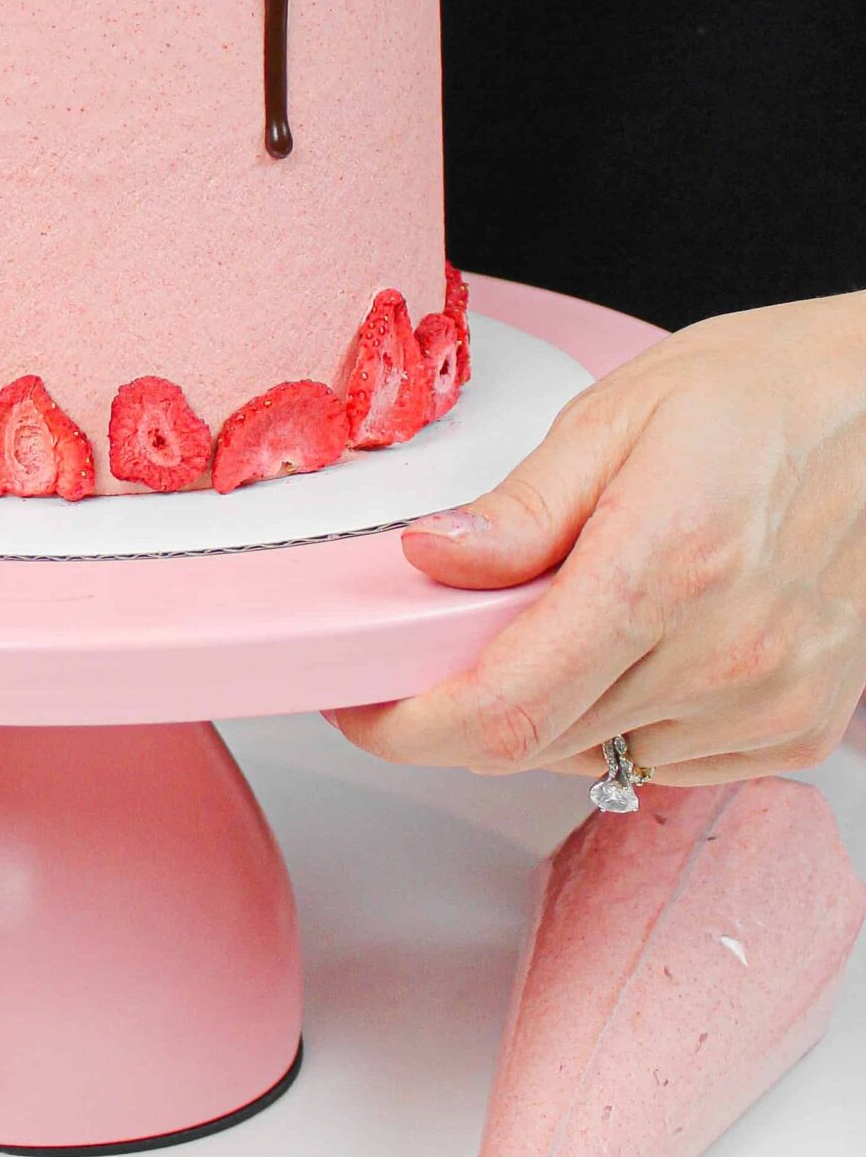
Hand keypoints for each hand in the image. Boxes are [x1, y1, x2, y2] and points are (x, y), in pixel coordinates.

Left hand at [330, 295, 865, 785]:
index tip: (359, 709)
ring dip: (545, 712)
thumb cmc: (766, 393)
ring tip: (562, 614)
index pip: (504, 705)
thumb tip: (430, 561)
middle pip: (536, 742)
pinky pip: (667, 762)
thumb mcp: (616, 412)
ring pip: (598, 758)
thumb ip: (519, 508)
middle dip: (460, 708)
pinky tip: (634, 645)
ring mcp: (768, 703)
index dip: (409, 727)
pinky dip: (622, 720)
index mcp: (662, 567)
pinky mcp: (797, 729)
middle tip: (435, 644)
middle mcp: (722, 654)